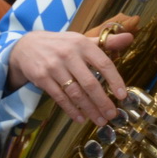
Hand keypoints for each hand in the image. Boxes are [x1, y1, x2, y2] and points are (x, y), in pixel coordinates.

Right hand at [8, 29, 131, 123]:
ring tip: (99, 120)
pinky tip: (80, 118)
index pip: (104, 64)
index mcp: (83, 44)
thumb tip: (130, 37)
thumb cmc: (62, 45)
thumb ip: (106, 42)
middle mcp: (68, 55)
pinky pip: (60, 98)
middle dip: (102, 102)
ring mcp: (54, 67)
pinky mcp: (42, 78)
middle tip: (112, 115)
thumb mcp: (82, 40)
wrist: (26, 46)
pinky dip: (71, 110)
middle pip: (90, 83)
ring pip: (75, 93)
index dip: (115, 81)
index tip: (122, 96)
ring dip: (89, 109)